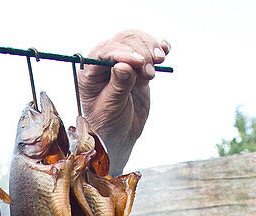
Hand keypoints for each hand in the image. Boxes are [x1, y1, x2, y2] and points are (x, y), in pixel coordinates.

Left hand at [77, 31, 169, 174]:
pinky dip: (158, 46)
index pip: (105, 52)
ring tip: (159, 62)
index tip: (140, 62)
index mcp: (90, 73)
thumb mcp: (110, 108)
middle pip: (123, 41)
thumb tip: (122, 65)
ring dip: (151, 48)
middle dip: (140, 51)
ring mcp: (121, 63)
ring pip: (137, 41)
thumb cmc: (108, 125)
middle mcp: (104, 63)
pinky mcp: (137, 67)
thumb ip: (117, 86)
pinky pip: (147, 49)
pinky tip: (166, 49)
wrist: (120, 135)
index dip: (123, 53)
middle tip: (151, 70)